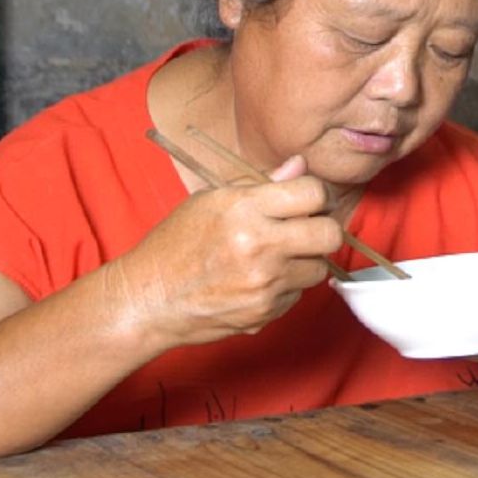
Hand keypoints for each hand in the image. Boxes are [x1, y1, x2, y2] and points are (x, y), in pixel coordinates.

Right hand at [106, 156, 343, 347]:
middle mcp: (259, 246)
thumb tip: (300, 165)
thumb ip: (262, 185)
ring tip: (276, 256)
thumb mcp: (209, 201)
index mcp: (244, 210)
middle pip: (330, 234)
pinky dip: (286, 287)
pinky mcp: (265, 312)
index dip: (316, 194)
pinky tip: (258, 281)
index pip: (312, 192)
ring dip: (305, 261)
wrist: (147, 300)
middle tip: (306, 229)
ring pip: (319, 268)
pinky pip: (297, 294)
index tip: (308, 200)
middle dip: (323, 229)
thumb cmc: (175, 245)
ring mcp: (264, 283)